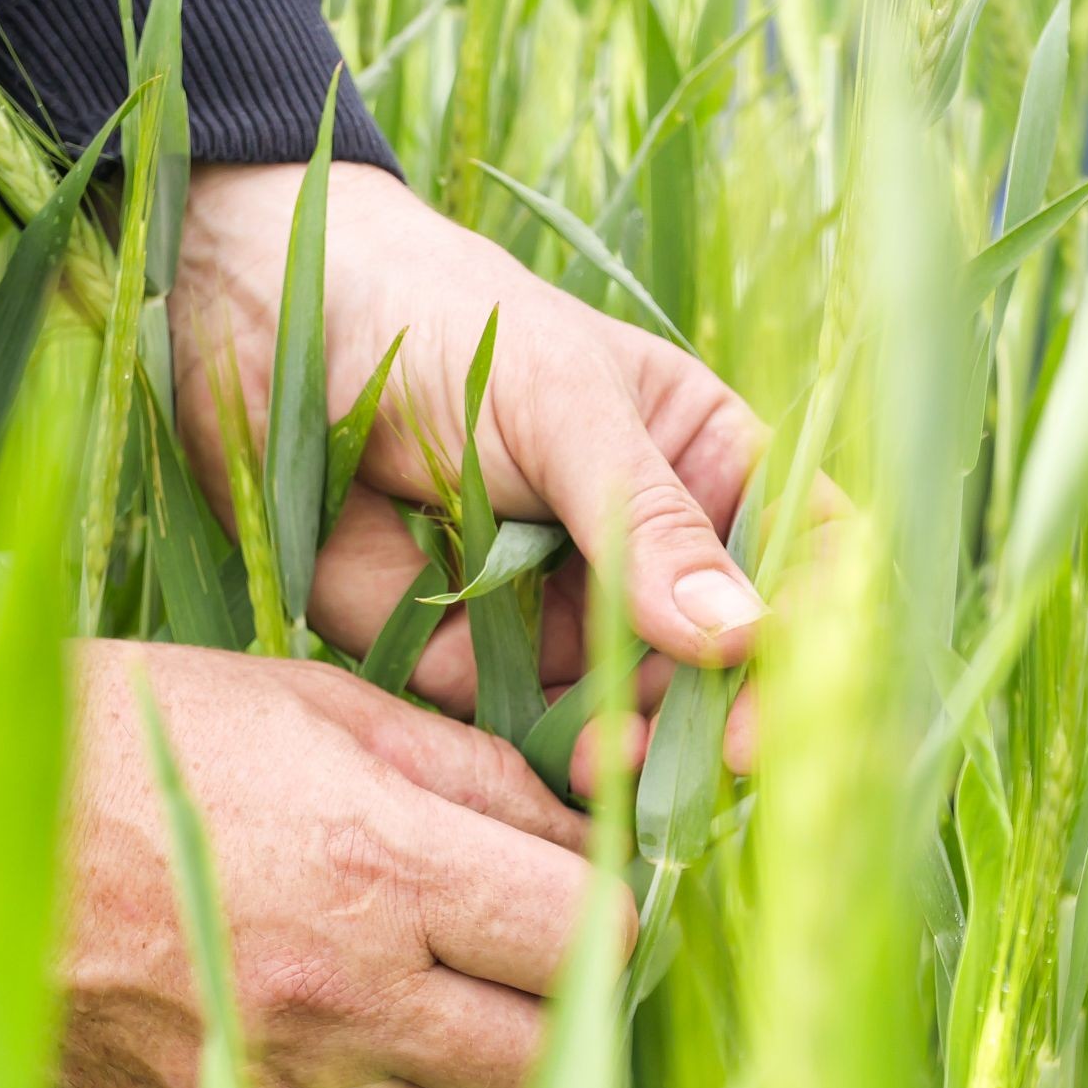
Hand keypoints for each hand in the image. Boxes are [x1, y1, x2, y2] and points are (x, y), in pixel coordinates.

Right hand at [58, 638, 623, 1087]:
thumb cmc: (141, 729)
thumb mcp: (322, 703)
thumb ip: (472, 772)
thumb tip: (582, 828)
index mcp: (381, 863)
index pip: (589, 939)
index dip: (606, 912)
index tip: (573, 887)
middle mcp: (344, 992)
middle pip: (554, 1058)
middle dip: (567, 1006)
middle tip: (527, 952)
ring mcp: (279, 1079)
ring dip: (490, 1079)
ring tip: (448, 1001)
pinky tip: (361, 1041)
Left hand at [172, 161, 777, 763]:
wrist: (269, 323)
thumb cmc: (440, 317)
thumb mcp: (562, 403)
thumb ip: (647, 521)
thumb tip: (746, 634)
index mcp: (701, 465)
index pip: (804, 555)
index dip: (818, 626)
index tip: (801, 687)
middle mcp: (645, 554)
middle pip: (724, 660)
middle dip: (725, 715)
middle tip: (717, 763)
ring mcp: (562, 612)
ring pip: (632, 712)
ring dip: (636, 749)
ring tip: (613, 763)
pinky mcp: (469, 663)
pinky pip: (526, 733)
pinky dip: (547, 761)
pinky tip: (560, 771)